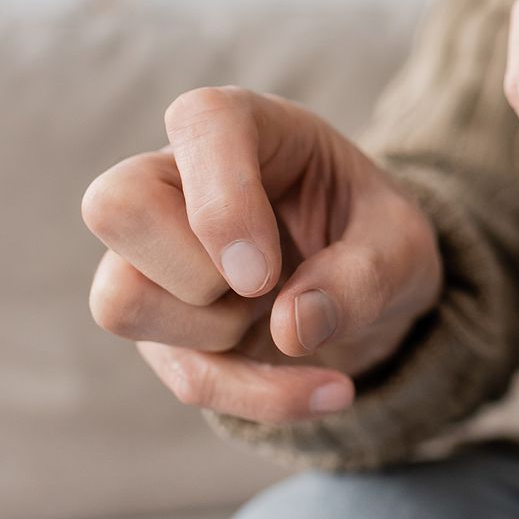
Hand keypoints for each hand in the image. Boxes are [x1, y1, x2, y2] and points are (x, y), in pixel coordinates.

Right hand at [81, 87, 441, 422]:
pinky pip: (182, 375)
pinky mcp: (163, 327)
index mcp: (243, 127)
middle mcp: (176, 182)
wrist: (374, 286)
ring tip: (280, 308)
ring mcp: (152, 257)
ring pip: (120, 301)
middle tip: (266, 281)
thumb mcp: (403, 244)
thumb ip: (363, 274)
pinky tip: (328, 388)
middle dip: (196, 271)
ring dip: (219, 333)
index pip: (198, 123)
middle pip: (115, 206)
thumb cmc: (377, 236)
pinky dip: (259, 395)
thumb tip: (291, 329)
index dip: (221, 201)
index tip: (263, 272)